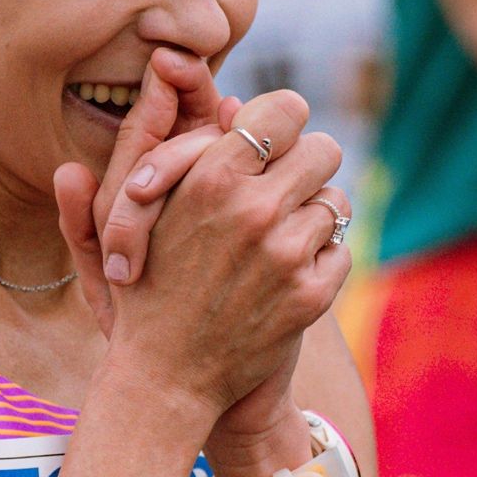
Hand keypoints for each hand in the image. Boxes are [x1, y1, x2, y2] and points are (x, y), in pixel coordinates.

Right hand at [57, 89, 351, 420]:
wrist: (165, 375)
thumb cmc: (143, 282)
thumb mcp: (134, 209)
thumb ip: (176, 145)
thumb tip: (235, 102)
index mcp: (210, 177)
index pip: (287, 110)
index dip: (283, 122)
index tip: (272, 141)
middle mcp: (253, 211)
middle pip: (325, 149)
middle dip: (305, 165)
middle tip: (282, 187)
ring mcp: (286, 256)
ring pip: (336, 201)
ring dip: (312, 214)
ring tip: (278, 235)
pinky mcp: (311, 296)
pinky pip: (342, 248)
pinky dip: (320, 258)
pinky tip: (285, 272)